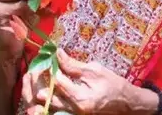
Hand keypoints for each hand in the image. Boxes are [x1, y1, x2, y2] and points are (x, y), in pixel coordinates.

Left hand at [22, 49, 152, 114]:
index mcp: (81, 98)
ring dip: (43, 95)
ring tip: (35, 85)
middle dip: (40, 84)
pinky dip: (51, 103)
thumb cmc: (113, 84)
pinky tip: (45, 96)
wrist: (127, 103)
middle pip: (50, 98)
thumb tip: (57, 53)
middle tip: (33, 73)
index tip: (45, 58)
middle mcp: (75, 110)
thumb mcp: (94, 71)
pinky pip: (59, 111)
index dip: (51, 68)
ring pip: (52, 107)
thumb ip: (73, 65)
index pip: (58, 81)